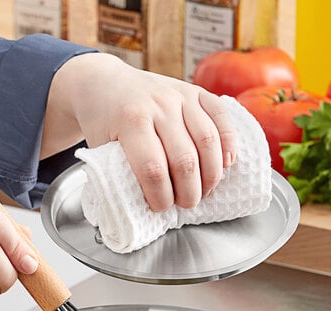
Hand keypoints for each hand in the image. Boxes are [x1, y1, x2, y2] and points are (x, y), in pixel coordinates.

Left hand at [42, 53, 237, 210]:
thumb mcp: (102, 148)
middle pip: (184, 159)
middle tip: (185, 204)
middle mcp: (158, 105)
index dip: (160, 196)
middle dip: (189, 191)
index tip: (159, 207)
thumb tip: (142, 207)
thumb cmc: (103, 122)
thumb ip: (121, 173)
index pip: (152, 169)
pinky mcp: (195, 91)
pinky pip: (221, 116)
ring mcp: (179, 95)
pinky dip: (228, 143)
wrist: (103, 83)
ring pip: (208, 140)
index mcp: (130, 120)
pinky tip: (226, 163)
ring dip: (211, 175)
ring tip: (204, 191)